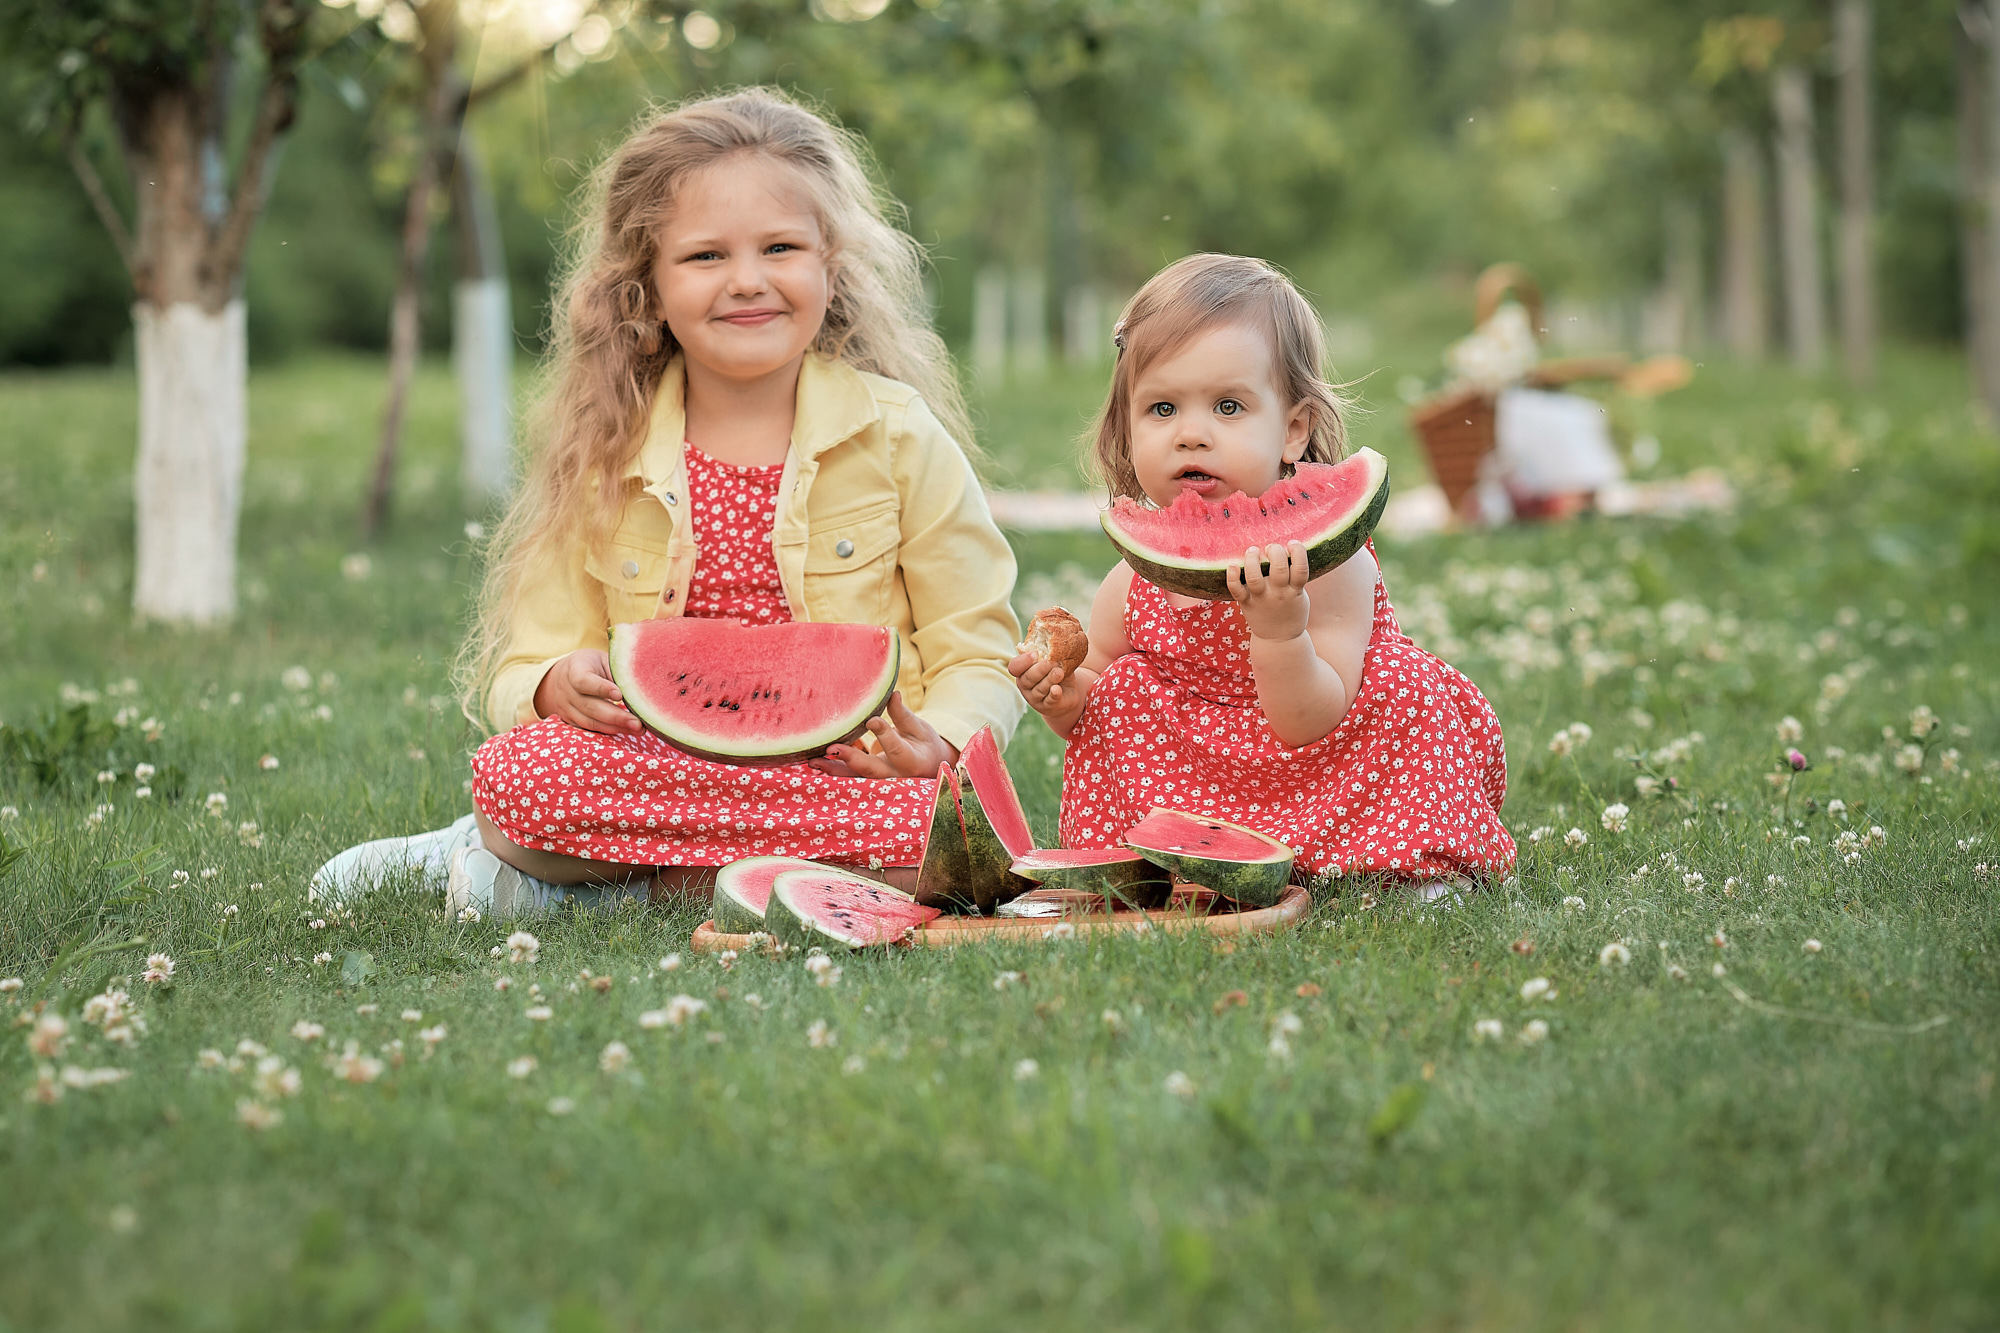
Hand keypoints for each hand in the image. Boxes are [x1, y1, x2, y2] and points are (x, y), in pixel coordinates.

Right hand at [534, 649, 641, 735]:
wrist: (561, 676)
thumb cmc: (590, 665)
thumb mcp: (601, 660)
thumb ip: (615, 672)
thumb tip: (638, 687)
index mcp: (574, 670)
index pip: (583, 681)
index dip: (601, 688)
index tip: (619, 695)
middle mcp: (567, 691)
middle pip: (590, 707)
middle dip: (616, 716)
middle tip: (637, 722)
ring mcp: (567, 708)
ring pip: (591, 722)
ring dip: (616, 727)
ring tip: (638, 729)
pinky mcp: (572, 721)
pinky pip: (591, 729)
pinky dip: (610, 731)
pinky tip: (627, 731)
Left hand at [811, 692, 958, 779]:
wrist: (927, 767)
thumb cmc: (923, 743)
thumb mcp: (918, 728)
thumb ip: (902, 714)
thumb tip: (893, 694)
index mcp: (911, 760)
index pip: (896, 748)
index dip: (884, 734)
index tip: (871, 720)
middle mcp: (893, 775)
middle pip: (871, 769)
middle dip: (851, 759)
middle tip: (831, 748)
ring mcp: (879, 781)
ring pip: (855, 777)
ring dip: (833, 769)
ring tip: (813, 761)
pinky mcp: (867, 780)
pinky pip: (848, 777)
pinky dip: (832, 771)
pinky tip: (814, 764)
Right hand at [1008, 648, 1070, 714]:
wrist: (1067, 692)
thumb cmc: (1055, 671)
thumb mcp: (1052, 661)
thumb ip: (1049, 654)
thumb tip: (1053, 642)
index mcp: (1022, 671)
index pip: (1015, 667)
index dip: (1023, 661)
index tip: (1035, 653)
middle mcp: (1025, 685)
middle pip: (1028, 678)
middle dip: (1039, 669)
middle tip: (1051, 662)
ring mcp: (1034, 698)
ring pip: (1039, 689)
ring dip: (1049, 679)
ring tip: (1059, 672)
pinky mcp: (1047, 706)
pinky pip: (1049, 700)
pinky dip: (1053, 694)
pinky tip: (1057, 689)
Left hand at [1227, 541, 1311, 640]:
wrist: (1279, 640)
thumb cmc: (1291, 611)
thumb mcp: (1301, 596)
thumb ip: (1295, 577)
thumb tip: (1289, 549)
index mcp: (1295, 591)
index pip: (1300, 568)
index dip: (1298, 552)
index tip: (1292, 543)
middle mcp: (1278, 594)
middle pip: (1278, 569)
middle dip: (1275, 552)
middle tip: (1271, 548)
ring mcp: (1261, 599)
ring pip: (1255, 577)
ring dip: (1252, 560)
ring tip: (1253, 550)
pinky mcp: (1246, 604)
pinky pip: (1236, 590)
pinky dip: (1232, 577)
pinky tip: (1232, 565)